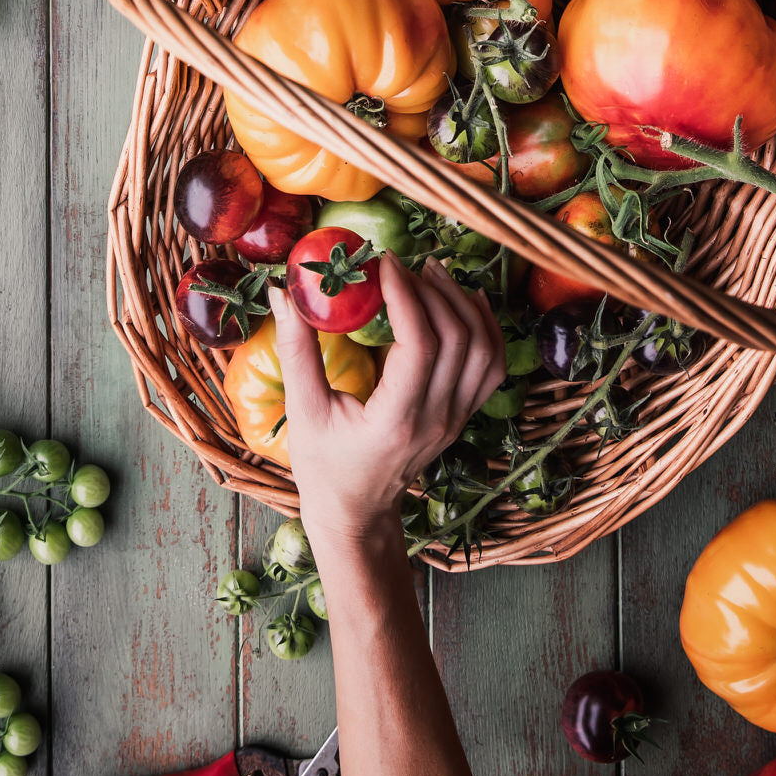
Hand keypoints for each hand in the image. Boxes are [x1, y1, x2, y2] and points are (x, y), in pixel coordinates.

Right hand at [270, 252, 505, 546]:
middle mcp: (436, 418)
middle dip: (434, 291)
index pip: (419, 345)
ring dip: (463, 303)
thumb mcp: (303, 411)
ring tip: (433, 273)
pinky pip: (492, 366)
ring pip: (483, 349)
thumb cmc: (324, 465)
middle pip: (458, 339)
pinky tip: (468, 301)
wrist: (357, 511)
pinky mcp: (464, 414)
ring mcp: (456, 418)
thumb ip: (296, 350)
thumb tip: (282, 292)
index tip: (384, 264)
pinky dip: (487, 328)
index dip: (407, 296)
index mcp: (395, 420)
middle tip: (403, 265)